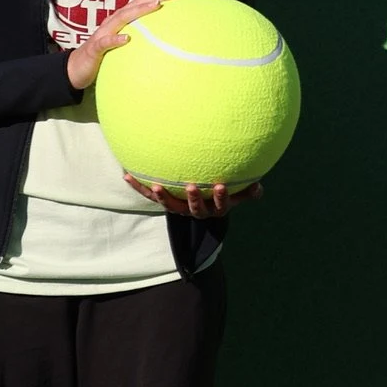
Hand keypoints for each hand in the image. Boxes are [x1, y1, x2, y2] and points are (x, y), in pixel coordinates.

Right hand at [65, 0, 185, 92]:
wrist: (77, 68)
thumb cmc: (104, 54)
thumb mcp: (125, 43)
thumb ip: (140, 36)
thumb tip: (165, 37)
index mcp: (123, 19)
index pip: (144, 2)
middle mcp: (114, 21)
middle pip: (137, 3)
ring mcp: (104, 33)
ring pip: (122, 17)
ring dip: (139, 10)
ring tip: (157, 5)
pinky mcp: (95, 48)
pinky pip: (105, 43)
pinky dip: (116, 39)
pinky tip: (127, 39)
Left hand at [122, 175, 262, 217]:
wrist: (203, 207)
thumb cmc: (222, 195)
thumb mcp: (238, 194)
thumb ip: (248, 192)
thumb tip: (260, 187)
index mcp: (215, 209)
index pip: (220, 205)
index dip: (221, 197)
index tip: (221, 185)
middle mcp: (196, 212)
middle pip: (194, 209)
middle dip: (194, 198)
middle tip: (192, 185)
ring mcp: (179, 208)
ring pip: (171, 205)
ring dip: (163, 197)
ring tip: (156, 185)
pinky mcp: (165, 202)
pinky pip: (150, 196)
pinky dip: (138, 186)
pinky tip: (126, 174)